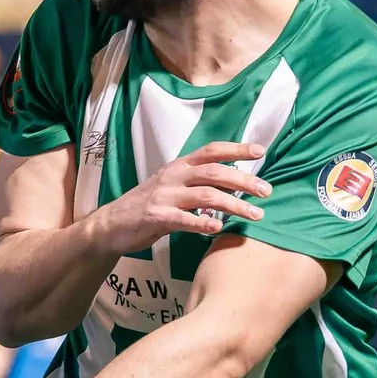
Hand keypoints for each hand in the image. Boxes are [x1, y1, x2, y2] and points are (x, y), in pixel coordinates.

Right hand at [87, 141, 269, 254]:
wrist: (110, 225)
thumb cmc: (146, 206)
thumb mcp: (171, 186)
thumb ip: (197, 182)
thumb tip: (232, 183)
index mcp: (178, 166)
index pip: (211, 151)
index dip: (236, 149)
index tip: (261, 151)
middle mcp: (173, 177)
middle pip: (215, 172)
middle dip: (244, 181)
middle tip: (266, 191)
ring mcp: (163, 197)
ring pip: (206, 196)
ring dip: (234, 205)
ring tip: (254, 215)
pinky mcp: (155, 218)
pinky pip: (184, 219)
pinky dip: (203, 224)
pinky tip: (219, 228)